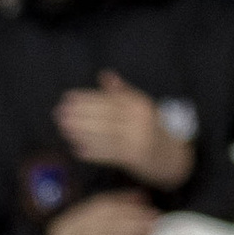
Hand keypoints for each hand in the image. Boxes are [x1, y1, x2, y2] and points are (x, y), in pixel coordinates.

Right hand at [46, 191, 161, 234]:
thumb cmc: (83, 224)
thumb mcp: (98, 205)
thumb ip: (121, 200)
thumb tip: (146, 197)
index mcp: (100, 212)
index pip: (127, 212)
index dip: (146, 216)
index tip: (159, 219)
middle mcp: (98, 228)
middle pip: (129, 231)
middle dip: (147, 234)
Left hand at [54, 73, 190, 186]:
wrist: (175, 157)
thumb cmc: (153, 129)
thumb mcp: (142, 106)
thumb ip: (122, 92)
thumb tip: (104, 75)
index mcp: (140, 104)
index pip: (108, 99)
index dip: (86, 98)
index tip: (67, 98)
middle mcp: (139, 120)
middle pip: (104, 116)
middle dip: (79, 114)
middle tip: (58, 113)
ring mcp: (138, 139)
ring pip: (104, 134)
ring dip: (81, 132)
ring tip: (63, 129)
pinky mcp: (135, 158)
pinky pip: (109, 154)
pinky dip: (92, 151)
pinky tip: (76, 149)